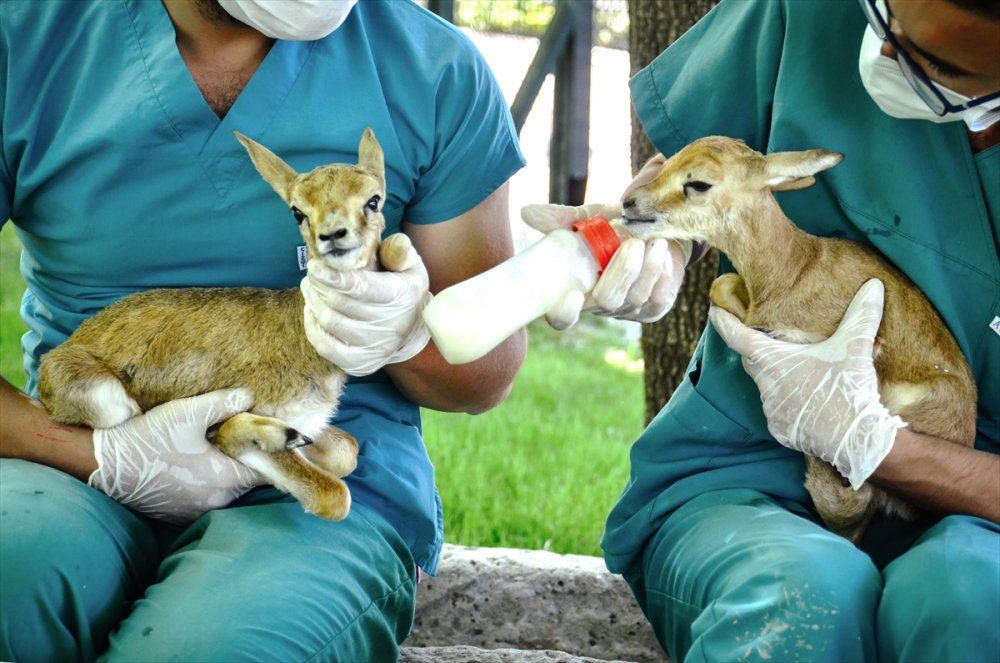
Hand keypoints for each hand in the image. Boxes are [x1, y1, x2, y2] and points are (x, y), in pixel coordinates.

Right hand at [89, 388, 262, 523]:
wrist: (103, 465)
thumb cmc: (148, 438)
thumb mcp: (188, 413)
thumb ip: (224, 403)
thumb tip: (249, 397)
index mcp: (225, 479)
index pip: (265, 471)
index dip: (268, 453)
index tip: (264, 438)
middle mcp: (216, 501)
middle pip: (247, 481)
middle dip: (244, 460)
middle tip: (236, 437)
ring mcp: (196, 512)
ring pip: (225, 491)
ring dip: (224, 473)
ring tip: (212, 449)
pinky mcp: (178, 516)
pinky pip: (203, 500)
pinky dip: (204, 485)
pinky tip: (191, 466)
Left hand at [301, 233, 431, 375]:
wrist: (412, 330)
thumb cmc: (404, 290)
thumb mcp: (410, 266)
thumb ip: (399, 250)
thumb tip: (393, 242)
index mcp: (400, 296)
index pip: (362, 288)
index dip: (334, 278)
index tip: (314, 267)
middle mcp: (390, 325)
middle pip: (339, 304)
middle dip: (318, 285)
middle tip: (312, 274)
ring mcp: (375, 348)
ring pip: (330, 323)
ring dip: (313, 302)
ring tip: (310, 288)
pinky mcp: (361, 364)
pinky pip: (326, 347)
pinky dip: (312, 328)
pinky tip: (312, 312)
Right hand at [520, 202, 688, 328]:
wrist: (655, 234)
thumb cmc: (613, 230)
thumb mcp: (587, 221)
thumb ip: (561, 219)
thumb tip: (527, 212)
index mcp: (574, 291)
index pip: (560, 318)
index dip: (564, 314)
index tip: (572, 296)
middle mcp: (599, 306)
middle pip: (606, 300)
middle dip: (621, 272)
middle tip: (633, 243)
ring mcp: (627, 310)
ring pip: (636, 298)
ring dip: (648, 268)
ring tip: (655, 241)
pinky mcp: (653, 309)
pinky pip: (658, 297)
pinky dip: (662, 273)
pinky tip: (662, 254)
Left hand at [709, 279, 905, 488]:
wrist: (856, 440)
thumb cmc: (849, 389)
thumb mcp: (856, 348)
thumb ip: (861, 315)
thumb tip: (874, 285)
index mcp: (772, 362)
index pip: (736, 337)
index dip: (723, 322)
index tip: (713, 310)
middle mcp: (764, 386)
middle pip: (751, 360)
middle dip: (753, 348)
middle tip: (761, 336)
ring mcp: (770, 410)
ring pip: (766, 387)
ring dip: (776, 377)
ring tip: (796, 369)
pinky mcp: (780, 429)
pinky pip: (777, 410)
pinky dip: (787, 401)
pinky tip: (804, 398)